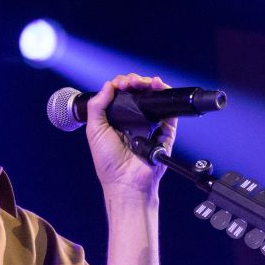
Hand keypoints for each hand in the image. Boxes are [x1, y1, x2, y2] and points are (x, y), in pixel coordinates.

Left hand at [83, 73, 176, 205]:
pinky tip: (158, 86)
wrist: (126, 182)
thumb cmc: (108, 163)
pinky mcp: (165, 132)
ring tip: (144, 82)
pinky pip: (169, 112)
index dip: (121, 84)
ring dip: (150, 85)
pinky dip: (165, 95)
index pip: (122, 95)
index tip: (119, 85)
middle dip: (135, 82)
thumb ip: (97, 106)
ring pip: (154, 98)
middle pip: (139, 93)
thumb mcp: (94, 130)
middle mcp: (135, 121)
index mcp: (118, 120)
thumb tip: (108, 86)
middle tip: (131, 82)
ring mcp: (151, 125)